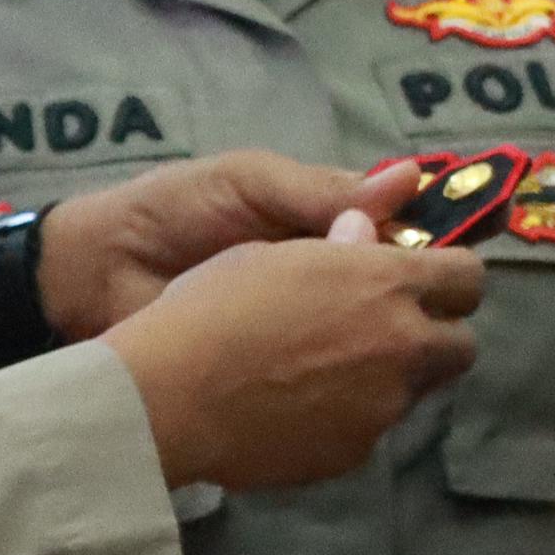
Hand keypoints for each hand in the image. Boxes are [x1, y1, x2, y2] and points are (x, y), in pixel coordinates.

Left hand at [38, 152, 420, 341]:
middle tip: (415, 302)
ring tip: (393, 338)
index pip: (407, 230)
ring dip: (393, 336)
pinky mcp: (287, 367)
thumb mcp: (248, 182)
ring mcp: (312, 326)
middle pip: (405, 288)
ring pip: (382, 335)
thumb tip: (412, 180)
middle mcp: (332, 276)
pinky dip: (357, 372)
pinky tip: (363, 370)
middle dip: (421, 293)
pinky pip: (338, 373)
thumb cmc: (172, 212)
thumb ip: (322, 188)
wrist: (94, 274)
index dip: (437, 236)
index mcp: (330, 220)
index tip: (460, 246)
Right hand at [102, 209, 484, 490]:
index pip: (468, 276)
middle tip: (386, 333)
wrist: (168, 398)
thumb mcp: (272, 254)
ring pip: (416, 389)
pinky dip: (351, 417)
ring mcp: (384, 404)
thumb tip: (365, 232)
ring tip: (331, 372)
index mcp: (388, 284)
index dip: (449, 279)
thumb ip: (338, 247)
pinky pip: (371, 428)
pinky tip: (300, 409)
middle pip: (460, 344)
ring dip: (393, 378)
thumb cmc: (211, 309)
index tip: (422, 283)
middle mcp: (403, 345)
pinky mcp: (356, 451)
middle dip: (434, 336)